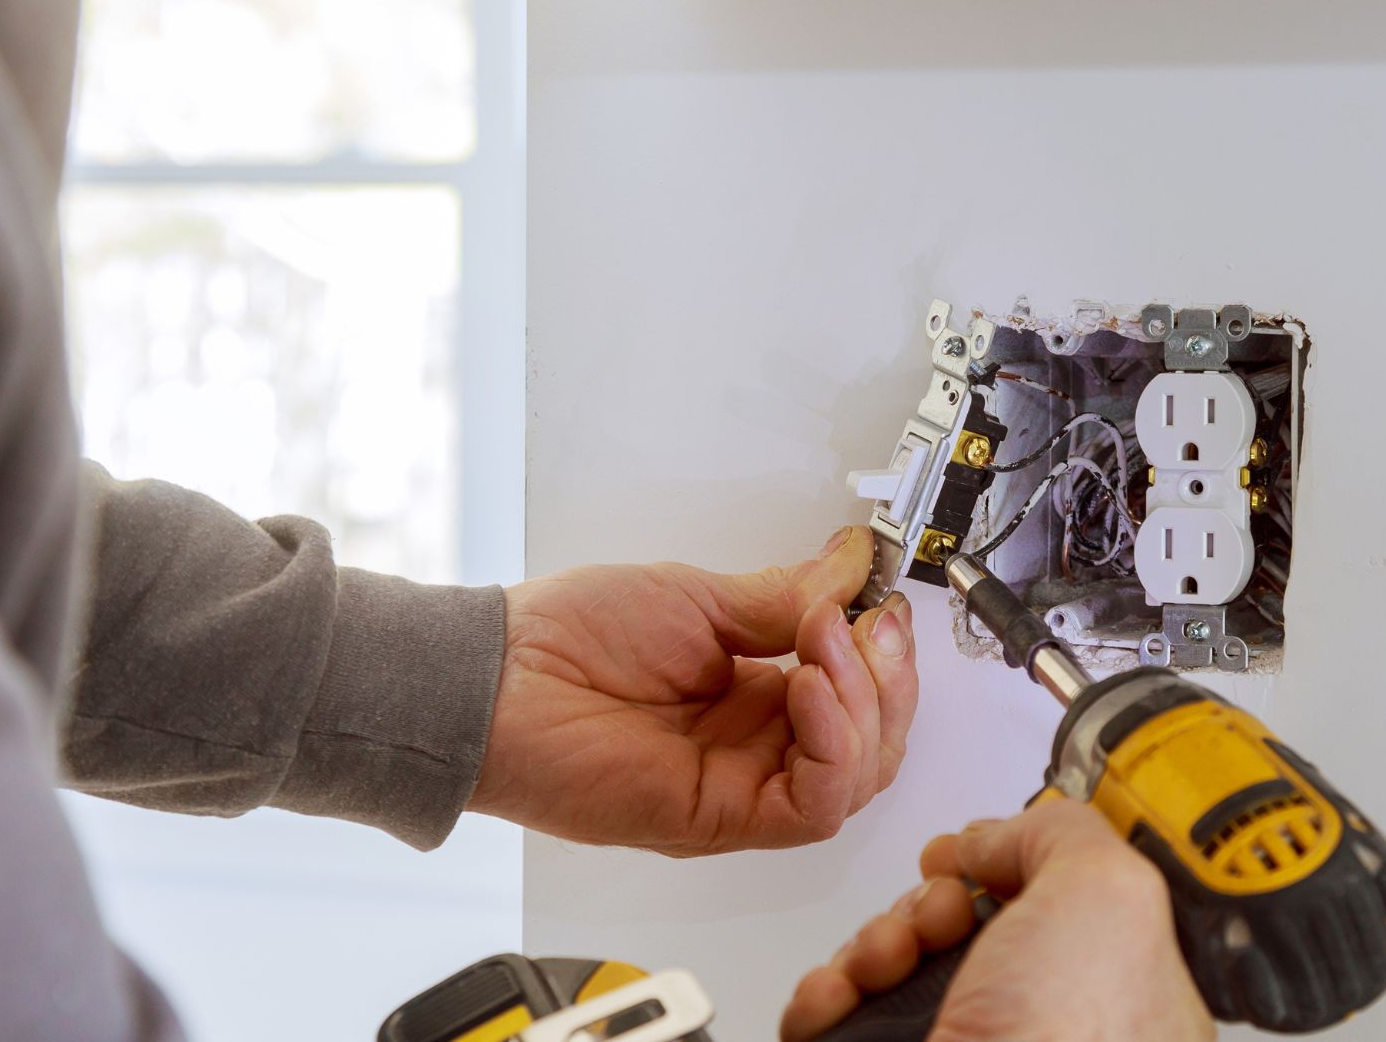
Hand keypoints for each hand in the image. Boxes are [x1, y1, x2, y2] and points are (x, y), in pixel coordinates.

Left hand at [466, 526, 917, 854]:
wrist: (496, 680)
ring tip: (825, 643)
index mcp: (754, 697)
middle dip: (889, 681)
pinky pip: (812, 806)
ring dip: (864, 707)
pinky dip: (832, 747)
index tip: (880, 603)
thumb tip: (851, 565)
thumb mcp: (696, 597)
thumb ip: (784, 597)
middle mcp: (755, 748)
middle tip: (868, 623)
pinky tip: (810, 690)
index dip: (883, 656)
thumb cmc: (564, 640)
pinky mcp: (720, 818)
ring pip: (856, 780)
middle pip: (873, 745)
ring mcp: (741, 786)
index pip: (859, 697)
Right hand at [780, 800, 1214, 1041]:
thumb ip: (1063, 834)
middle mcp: (1039, 1024)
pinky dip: (828, 995)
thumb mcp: (1108, 893)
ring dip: (874, 941)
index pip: (1052, 902)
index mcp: (1114, 988)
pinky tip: (840, 994)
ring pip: (894, 967)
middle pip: (960, 925)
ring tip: (886, 959)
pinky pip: (840, 1017)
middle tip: (938, 915)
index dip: (1004, 865)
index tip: (976, 853)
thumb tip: (996, 836)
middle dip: (928, 901)